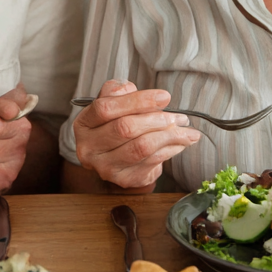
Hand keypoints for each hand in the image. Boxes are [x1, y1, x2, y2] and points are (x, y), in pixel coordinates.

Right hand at [73, 79, 198, 190]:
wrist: (114, 156)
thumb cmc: (115, 123)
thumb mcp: (112, 103)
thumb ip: (119, 92)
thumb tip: (138, 92)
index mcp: (84, 124)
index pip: (106, 108)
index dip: (137, 101)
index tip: (164, 97)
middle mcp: (89, 148)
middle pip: (125, 128)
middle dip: (157, 119)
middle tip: (179, 116)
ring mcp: (105, 167)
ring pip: (141, 147)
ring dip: (169, 136)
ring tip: (187, 130)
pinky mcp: (123, 179)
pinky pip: (151, 162)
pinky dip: (171, 150)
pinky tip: (180, 143)